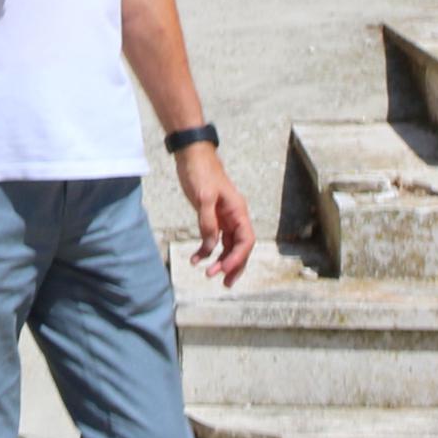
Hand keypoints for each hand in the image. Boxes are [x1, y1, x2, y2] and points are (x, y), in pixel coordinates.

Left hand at [176, 143, 255, 284]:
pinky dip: (206, 250)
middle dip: (233, 265)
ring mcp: (224, 217)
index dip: (238, 257)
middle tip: (223, 282)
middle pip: (240, 247)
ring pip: (228, 245)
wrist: (191, 154)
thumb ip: (208, 222)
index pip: (246, 240)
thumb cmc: (200, 171)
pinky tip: (195, 259)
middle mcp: (234, 216)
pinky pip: (214, 238)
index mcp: (238, 211)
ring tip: (209, 275)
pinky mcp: (213, 216)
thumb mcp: (203, 197)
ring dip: (220, 261)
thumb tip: (211, 245)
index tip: (224, 269)